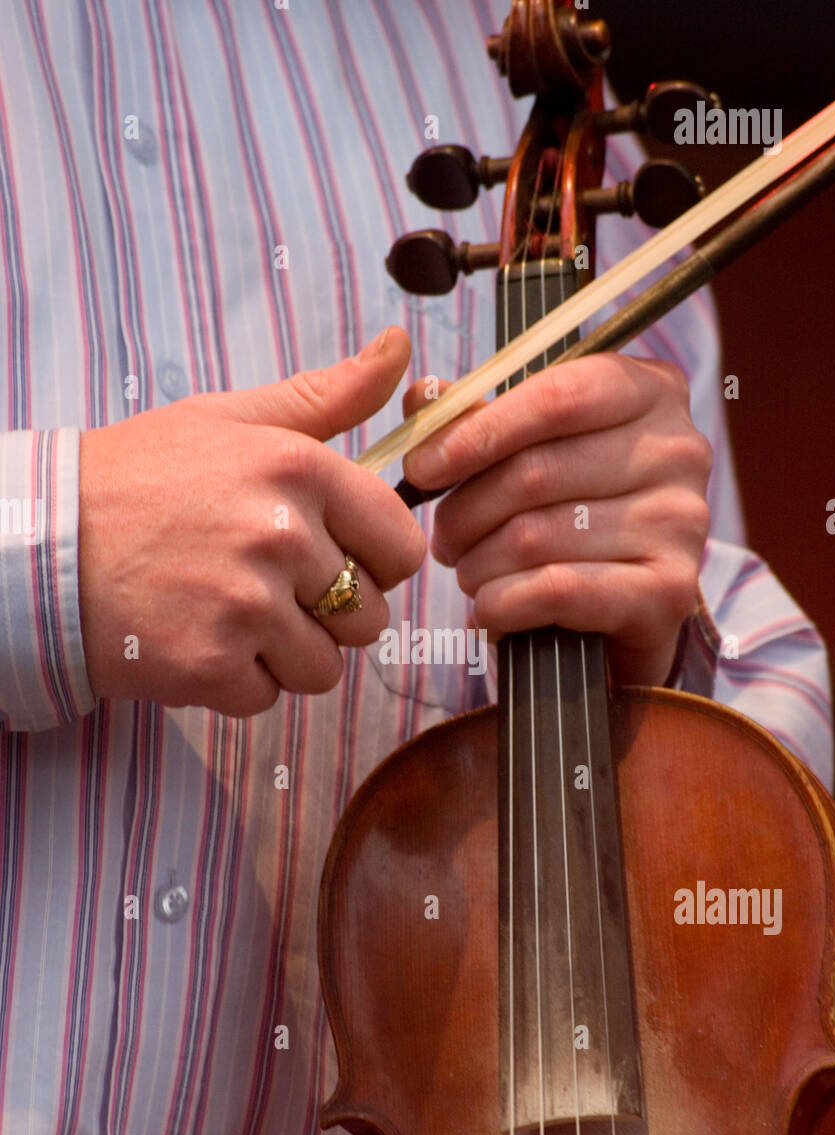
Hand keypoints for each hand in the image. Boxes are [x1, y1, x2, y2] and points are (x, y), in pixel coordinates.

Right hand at [78, 328, 424, 714]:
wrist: (43, 542)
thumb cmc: (137, 477)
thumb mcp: (229, 420)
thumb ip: (324, 397)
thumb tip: (398, 347)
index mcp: (297, 470)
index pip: (402, 547)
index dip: (375, 561)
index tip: (338, 558)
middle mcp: (281, 537)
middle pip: (368, 616)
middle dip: (327, 613)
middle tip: (264, 587)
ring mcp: (246, 608)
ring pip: (323, 667)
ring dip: (286, 654)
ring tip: (230, 615)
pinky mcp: (211, 666)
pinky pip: (268, 697)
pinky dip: (236, 681)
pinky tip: (197, 639)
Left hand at [402, 354, 711, 685]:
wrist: (632, 607)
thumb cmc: (577, 513)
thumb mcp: (536, 450)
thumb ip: (482, 418)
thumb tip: (424, 397)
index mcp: (651, 391)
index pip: (555, 398)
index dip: (477, 434)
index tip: (422, 468)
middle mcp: (679, 450)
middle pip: (536, 473)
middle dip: (467, 512)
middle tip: (444, 539)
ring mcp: (682, 521)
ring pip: (536, 536)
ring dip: (480, 565)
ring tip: (470, 574)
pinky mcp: (669, 590)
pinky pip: (556, 589)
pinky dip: (502, 604)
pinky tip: (489, 610)